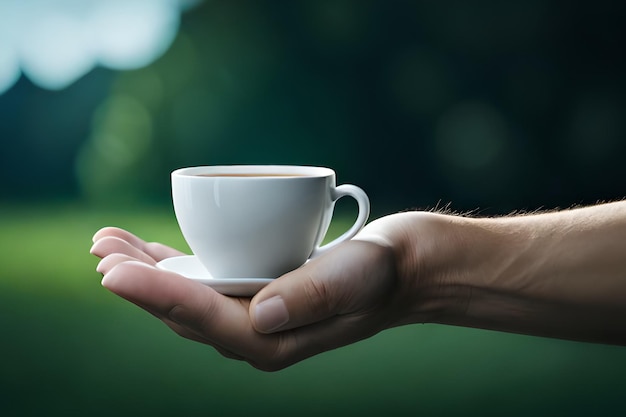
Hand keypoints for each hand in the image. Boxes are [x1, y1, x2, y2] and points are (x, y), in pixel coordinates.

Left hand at [90, 217, 408, 370]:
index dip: (152, 292)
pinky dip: (177, 266)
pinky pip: (208, 282)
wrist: (406, 270)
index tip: (111, 270)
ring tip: (110, 243)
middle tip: (100, 248)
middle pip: (181, 310)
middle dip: (137, 280)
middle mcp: (258, 332)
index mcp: (274, 338)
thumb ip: (313, 295)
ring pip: (187, 296)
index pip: (201, 315)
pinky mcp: (260, 292)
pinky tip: (155, 250)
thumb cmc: (384, 272)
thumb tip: (262, 312)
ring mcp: (256, 314)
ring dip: (148, 270)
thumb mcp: (355, 277)